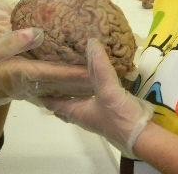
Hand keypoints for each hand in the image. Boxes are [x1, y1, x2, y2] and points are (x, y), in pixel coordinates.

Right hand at [0, 28, 91, 117]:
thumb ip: (11, 42)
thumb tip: (36, 32)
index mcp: (22, 73)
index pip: (55, 72)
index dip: (76, 70)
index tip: (96, 66)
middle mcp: (28, 84)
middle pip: (61, 83)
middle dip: (82, 79)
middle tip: (104, 72)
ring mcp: (25, 89)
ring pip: (56, 87)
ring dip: (74, 84)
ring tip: (94, 77)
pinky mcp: (20, 89)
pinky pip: (47, 88)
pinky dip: (60, 85)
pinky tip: (68, 81)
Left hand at [42, 38, 153, 158]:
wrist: (143, 136)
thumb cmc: (119, 117)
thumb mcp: (107, 89)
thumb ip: (99, 66)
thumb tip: (90, 41)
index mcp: (76, 111)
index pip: (52, 102)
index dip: (41, 92)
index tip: (33, 77)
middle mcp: (83, 113)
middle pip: (64, 101)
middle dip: (56, 89)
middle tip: (50, 70)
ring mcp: (96, 113)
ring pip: (78, 99)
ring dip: (73, 88)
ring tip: (69, 70)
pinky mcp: (109, 111)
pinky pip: (93, 97)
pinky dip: (89, 87)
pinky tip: (94, 77)